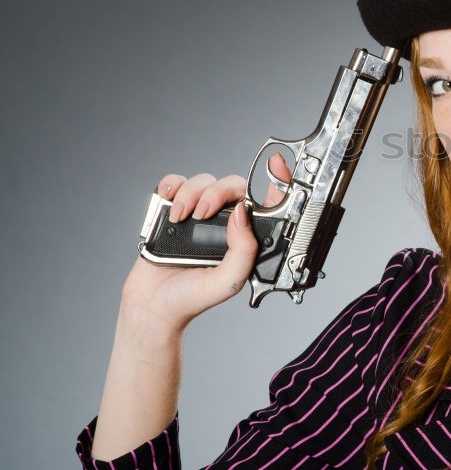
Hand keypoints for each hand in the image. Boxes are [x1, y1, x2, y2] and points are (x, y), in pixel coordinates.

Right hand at [120, 154, 292, 329]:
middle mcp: (225, 221)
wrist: (154, 305)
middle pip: (232, 185)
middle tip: (203, 212)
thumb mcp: (230, 280)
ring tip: (181, 217)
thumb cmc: (194, 297)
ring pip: (203, 181)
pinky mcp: (173, 210)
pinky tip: (169, 201)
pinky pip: (175, 183)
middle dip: (218, 192)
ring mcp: (198, 214)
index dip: (277, 181)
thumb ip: (245, 250)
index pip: (267, 203)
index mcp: (245, 236)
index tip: (277, 164)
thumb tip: (244, 213)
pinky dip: (172, 185)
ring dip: (191, 193)